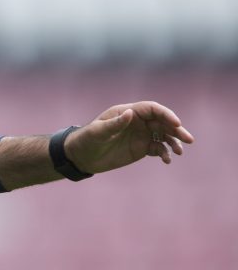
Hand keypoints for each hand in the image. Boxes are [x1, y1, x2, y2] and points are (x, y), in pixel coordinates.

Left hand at [66, 101, 194, 173]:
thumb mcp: (98, 132)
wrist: (82, 156)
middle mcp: (138, 122)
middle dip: (176, 129)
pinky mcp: (141, 148)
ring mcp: (141, 135)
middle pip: (162, 122)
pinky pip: (158, 149)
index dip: (166, 114)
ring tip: (179, 152)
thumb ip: (114, 124)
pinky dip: (165, 153)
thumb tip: (130, 113)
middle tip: (188, 139)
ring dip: (174, 142)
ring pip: (164, 136)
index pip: (152, 109)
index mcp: (128, 112)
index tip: (176, 124)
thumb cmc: (86, 139)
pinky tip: (167, 160)